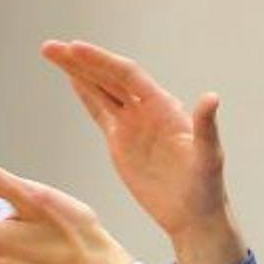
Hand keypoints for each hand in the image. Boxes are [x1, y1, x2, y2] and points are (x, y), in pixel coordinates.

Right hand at [42, 40, 240, 263]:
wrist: (194, 216)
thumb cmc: (207, 188)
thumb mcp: (208, 158)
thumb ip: (206, 127)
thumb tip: (211, 97)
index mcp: (165, 108)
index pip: (128, 76)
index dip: (101, 61)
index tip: (75, 48)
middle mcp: (148, 110)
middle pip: (109, 77)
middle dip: (81, 61)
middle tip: (51, 47)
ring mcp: (133, 124)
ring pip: (101, 90)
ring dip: (78, 72)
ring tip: (53, 53)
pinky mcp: (122, 142)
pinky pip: (100, 112)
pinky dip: (86, 95)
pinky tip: (72, 80)